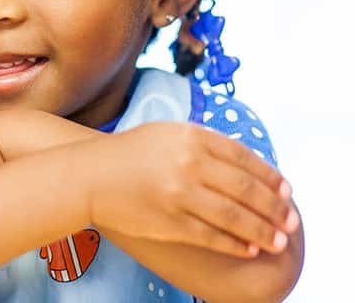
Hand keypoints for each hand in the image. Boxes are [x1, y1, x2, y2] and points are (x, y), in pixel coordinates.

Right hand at [86, 122, 299, 258]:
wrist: (90, 175)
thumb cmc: (130, 153)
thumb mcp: (168, 133)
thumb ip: (205, 143)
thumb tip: (247, 166)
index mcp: (191, 136)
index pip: (244, 157)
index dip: (270, 177)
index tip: (285, 191)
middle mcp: (188, 163)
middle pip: (245, 189)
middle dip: (274, 208)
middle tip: (290, 221)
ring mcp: (179, 194)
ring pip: (234, 217)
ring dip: (261, 231)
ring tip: (276, 241)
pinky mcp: (170, 221)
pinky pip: (212, 236)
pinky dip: (235, 244)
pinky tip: (248, 248)